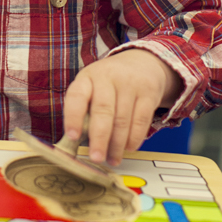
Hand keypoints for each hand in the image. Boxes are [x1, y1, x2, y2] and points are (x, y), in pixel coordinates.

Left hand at [63, 49, 182, 166]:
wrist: (141, 63)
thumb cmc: (108, 83)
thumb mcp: (91, 87)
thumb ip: (84, 111)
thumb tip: (75, 144)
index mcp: (87, 77)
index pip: (77, 96)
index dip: (73, 117)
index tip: (72, 137)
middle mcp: (108, 77)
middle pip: (103, 111)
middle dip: (99, 138)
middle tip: (96, 157)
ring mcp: (130, 84)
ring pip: (122, 119)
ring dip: (117, 144)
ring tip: (112, 159)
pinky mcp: (148, 93)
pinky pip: (141, 120)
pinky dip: (134, 138)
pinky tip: (129, 148)